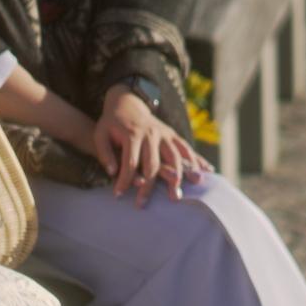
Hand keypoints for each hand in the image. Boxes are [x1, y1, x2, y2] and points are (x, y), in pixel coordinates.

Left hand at [95, 87, 212, 207]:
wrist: (128, 102)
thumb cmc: (111, 123)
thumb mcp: (100, 134)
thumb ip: (104, 153)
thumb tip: (112, 172)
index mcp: (133, 134)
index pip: (130, 162)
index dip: (124, 179)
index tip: (117, 194)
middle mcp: (151, 134)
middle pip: (153, 164)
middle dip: (149, 187)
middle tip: (142, 204)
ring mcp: (164, 134)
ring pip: (174, 157)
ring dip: (177, 178)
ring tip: (175, 196)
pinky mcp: (172, 134)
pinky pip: (186, 148)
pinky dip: (196, 161)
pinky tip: (205, 172)